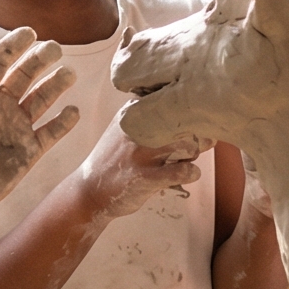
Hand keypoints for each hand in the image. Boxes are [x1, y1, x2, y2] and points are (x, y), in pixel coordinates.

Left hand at [0, 30, 80, 218]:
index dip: (12, 46)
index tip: (29, 33)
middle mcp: (0, 106)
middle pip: (25, 75)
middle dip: (40, 60)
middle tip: (55, 49)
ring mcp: (16, 127)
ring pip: (41, 99)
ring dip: (55, 85)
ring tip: (68, 74)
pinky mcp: (29, 151)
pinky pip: (51, 132)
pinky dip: (63, 122)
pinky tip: (72, 111)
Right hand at [82, 119, 203, 219]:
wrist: (88, 191)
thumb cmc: (118, 159)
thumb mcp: (128, 127)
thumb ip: (155, 117)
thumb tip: (200, 113)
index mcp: (135, 110)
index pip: (175, 97)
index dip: (191, 110)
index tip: (192, 120)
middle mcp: (138, 127)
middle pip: (188, 121)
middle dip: (197, 134)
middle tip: (192, 146)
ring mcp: (141, 153)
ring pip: (189, 144)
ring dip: (194, 154)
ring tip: (185, 160)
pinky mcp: (145, 178)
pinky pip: (182, 171)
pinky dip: (191, 173)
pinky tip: (188, 174)